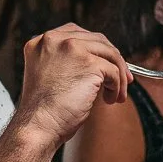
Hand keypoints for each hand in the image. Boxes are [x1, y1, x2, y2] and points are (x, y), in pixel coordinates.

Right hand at [16, 23, 128, 146]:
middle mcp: (55, 40)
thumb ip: (68, 63)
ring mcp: (72, 48)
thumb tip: (101, 63)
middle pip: (97, 40)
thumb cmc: (44, 112)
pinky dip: (117, 87)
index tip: (106, 64)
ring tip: (116, 94)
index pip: (77, 34)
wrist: (38, 126)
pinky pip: (114, 71)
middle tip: (123, 78)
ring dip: (119, 75)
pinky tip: (111, 99)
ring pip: (109, 54)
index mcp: (42, 42)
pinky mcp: (89, 63)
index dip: (96, 50)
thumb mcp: (51, 76)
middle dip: (114, 60)